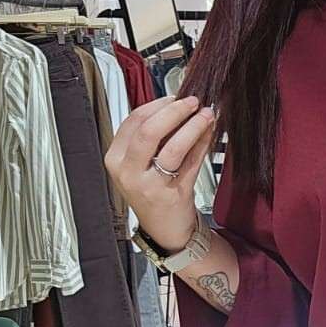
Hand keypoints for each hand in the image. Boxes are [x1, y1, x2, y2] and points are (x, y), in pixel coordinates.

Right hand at [104, 94, 217, 250]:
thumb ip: (153, 137)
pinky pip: (191, 162)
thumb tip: (178, 106)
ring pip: (172, 147)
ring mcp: (150, 185)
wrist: (164, 229)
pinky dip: (202, 144)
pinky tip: (209, 133)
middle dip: (174, 112)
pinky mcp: (172, 194)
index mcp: (116, 159)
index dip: (157, 105)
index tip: (175, 97)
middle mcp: (129, 172)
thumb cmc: (153, 193)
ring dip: (193, 126)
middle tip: (192, 102)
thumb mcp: (141, 164)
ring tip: (206, 114)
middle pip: (149, 131)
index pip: (133, 121)